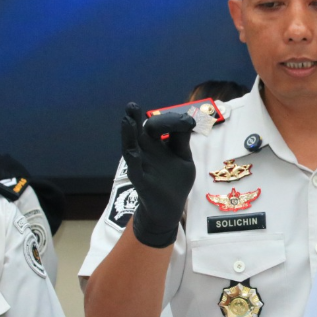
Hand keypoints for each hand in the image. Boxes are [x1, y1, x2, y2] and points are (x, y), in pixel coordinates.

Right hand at [120, 103, 195, 246]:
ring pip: (133, 145)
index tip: (188, 123)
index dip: (175, 121)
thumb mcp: (183, 158)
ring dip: (130, 132)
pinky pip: (135, 169)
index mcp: (158, 144)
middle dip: (145, 120)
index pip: (162, 125)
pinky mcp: (141, 181)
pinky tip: (132, 150)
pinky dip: (133, 158)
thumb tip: (186, 121)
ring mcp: (142, 165)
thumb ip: (182, 141)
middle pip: (145, 131)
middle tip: (135, 106)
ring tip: (128, 116)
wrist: (169, 209)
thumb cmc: (175, 181)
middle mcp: (147, 151)